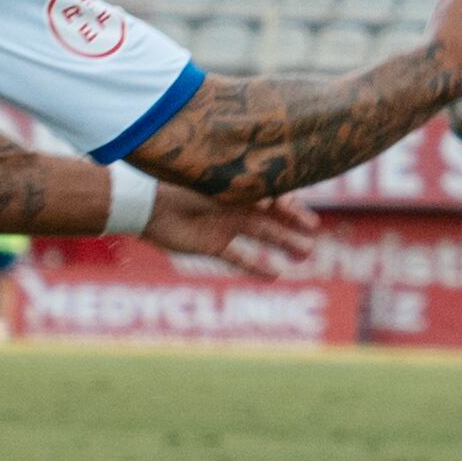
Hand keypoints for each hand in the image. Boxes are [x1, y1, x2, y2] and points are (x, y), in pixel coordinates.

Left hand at [142, 185, 324, 274]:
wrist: (147, 206)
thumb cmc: (180, 188)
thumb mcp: (216, 188)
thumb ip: (245, 194)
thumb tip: (275, 203)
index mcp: (238, 186)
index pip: (272, 193)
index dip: (289, 203)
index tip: (297, 212)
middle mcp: (236, 206)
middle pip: (273, 215)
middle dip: (295, 223)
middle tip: (314, 232)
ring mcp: (226, 226)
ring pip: (263, 236)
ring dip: (284, 243)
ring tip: (306, 254)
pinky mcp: (213, 245)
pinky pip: (240, 258)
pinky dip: (257, 266)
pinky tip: (276, 275)